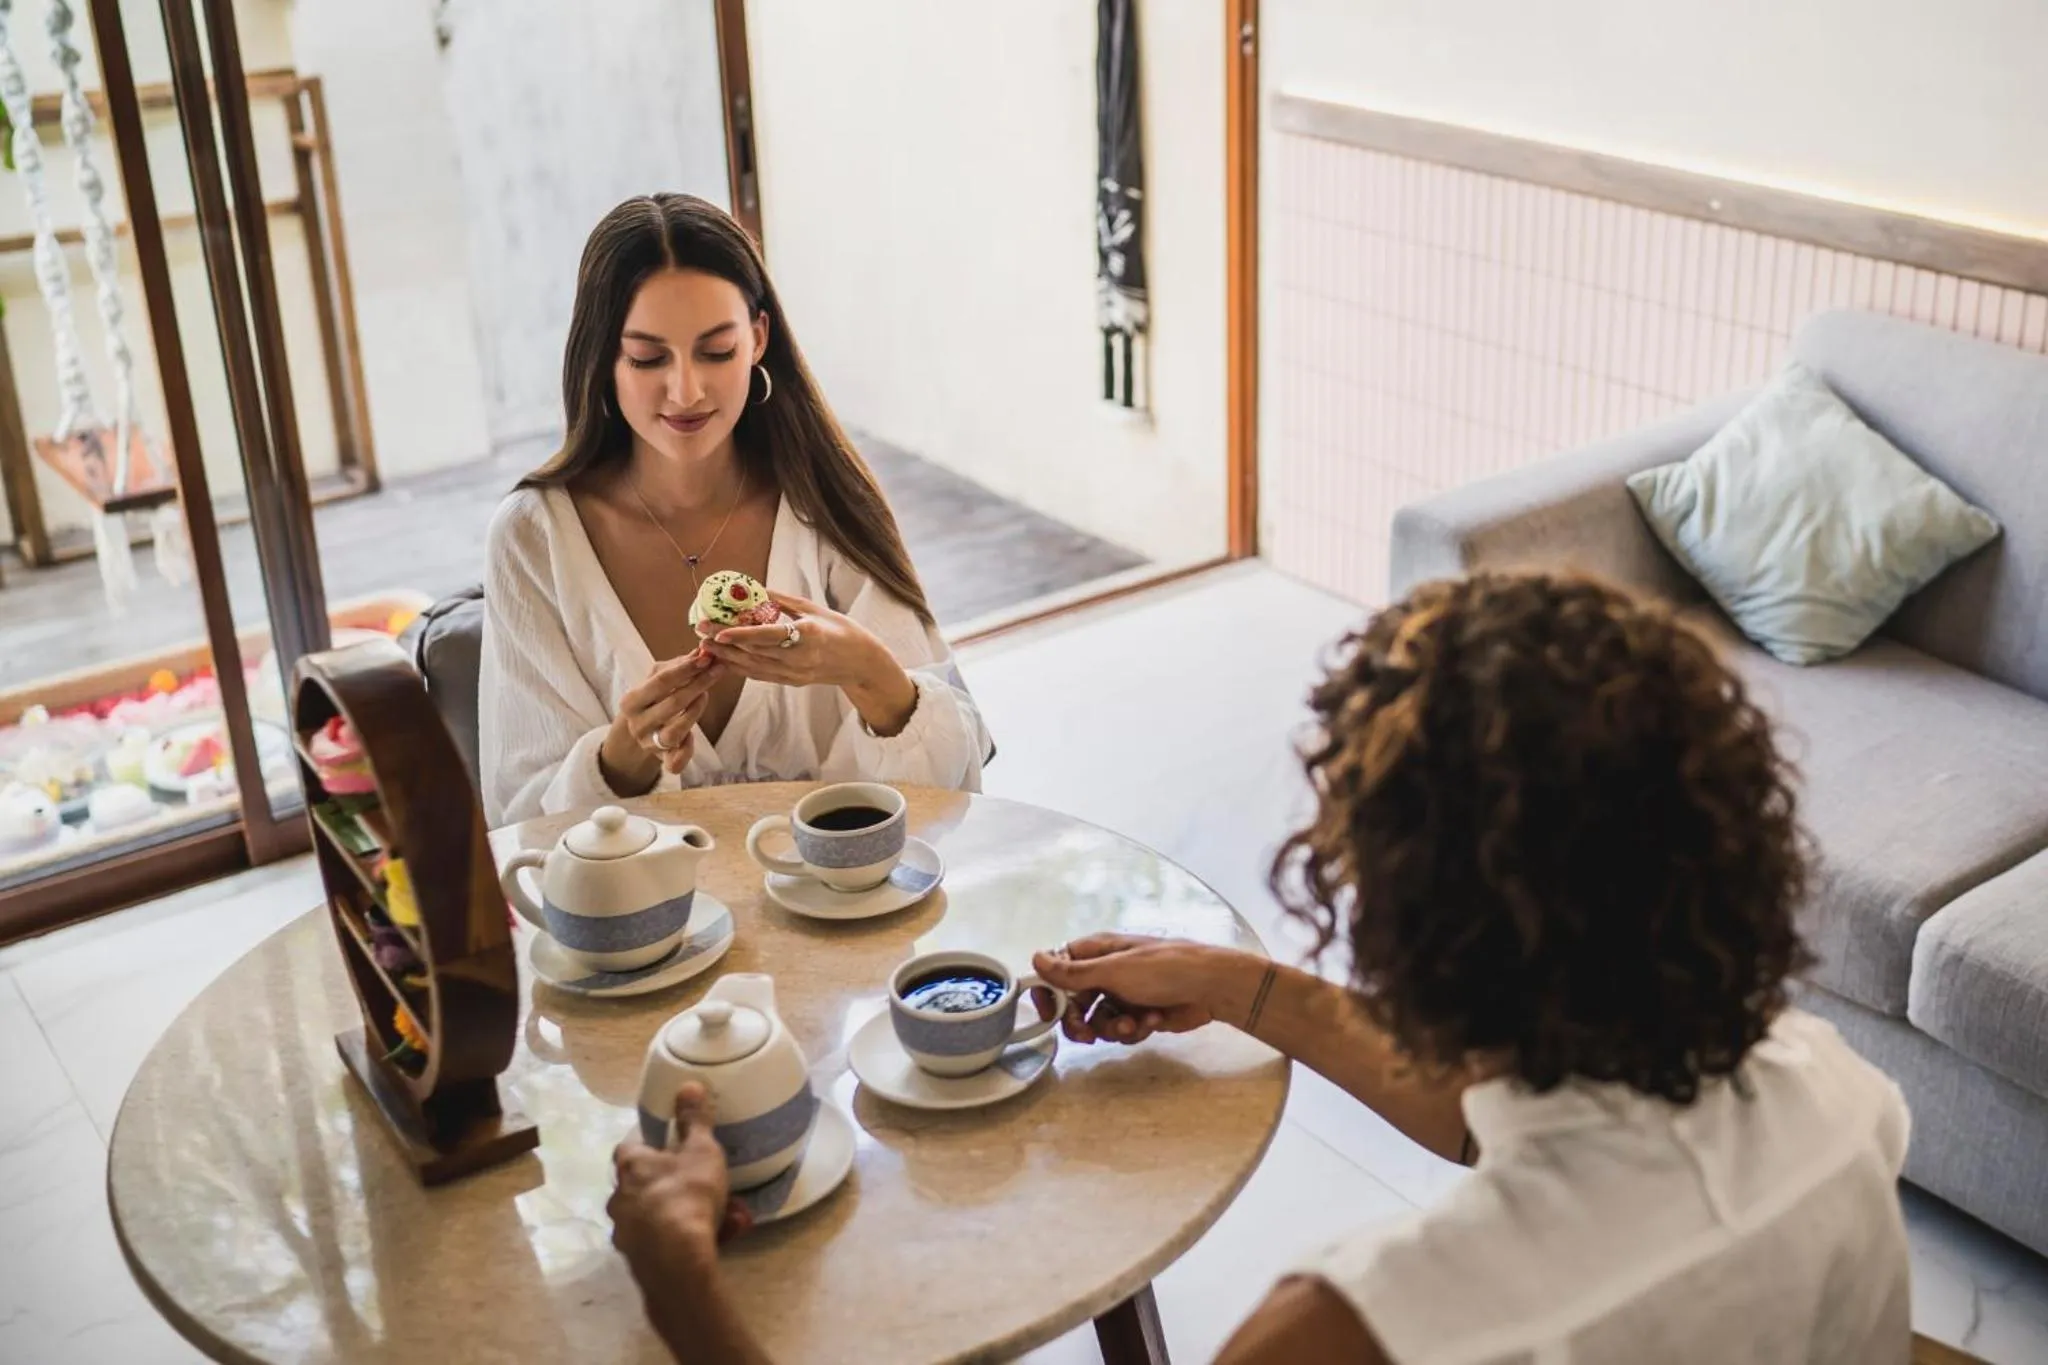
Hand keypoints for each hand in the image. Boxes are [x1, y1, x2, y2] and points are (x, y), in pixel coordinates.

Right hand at [602, 652, 725, 787]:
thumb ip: (679, 665)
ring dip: (694, 712)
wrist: (639, 729)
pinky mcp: (661, 760)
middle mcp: (637, 724)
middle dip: (698, 685)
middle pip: (672, 704)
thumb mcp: (658, 678)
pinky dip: (686, 752)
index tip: (706, 657)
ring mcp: (649, 744)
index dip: (686, 669)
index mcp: (631, 701)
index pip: (661, 682)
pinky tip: (693, 738)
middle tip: (717, 670)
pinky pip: (674, 762)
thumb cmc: (653, 697)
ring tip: (705, 695)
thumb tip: (702, 649)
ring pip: (674, 733)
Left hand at [609, 1084, 754, 1294]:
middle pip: (645, 1184)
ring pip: (659, 1216)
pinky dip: (688, 1239)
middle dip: (678, 1184)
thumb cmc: (687, 1194)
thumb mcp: (700, 1150)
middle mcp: (619, 1198)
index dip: (650, 1145)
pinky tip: (719, 1240)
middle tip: (710, 1185)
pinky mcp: (637, 1261)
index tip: (672, 1145)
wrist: (677, 1260)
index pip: (630, 1147)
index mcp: (630, 1166)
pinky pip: (665, 1242)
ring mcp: (625, 1233)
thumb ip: (694, 1119)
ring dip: (689, 1214)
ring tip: (731, 1218)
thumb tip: (688, 1084)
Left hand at [704, 591, 916, 734]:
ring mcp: (795, 674)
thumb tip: (756, 589)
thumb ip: (784, 601)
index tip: (718, 630)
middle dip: (724, 643)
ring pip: (753, 666)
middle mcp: (800, 658)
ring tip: (705, 643)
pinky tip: (724, 658)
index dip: (741, 634)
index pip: (769, 636)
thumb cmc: (841, 630)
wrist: (861, 663)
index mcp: (809, 635)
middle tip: (700, 630)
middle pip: (754, 652)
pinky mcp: (792, 682)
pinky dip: (740, 666)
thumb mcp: (815, 608)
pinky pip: (760, 674)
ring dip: (727, 656)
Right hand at [1029, 933, 1230, 1045]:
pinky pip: (1121, 1029)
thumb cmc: (1164, 969)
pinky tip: (1153, 1021)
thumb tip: (1035, 958)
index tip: (1047, 1013)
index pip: (1058, 968)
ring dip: (1112, 1027)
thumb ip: (1073, 972)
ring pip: (1098, 1020)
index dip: (1048, 991)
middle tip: (1086, 1034)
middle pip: (1074, 1002)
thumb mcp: (1114, 970)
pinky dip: (1134, 1029)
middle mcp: (1107, 972)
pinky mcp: (1140, 1014)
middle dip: (1079, 1021)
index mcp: (1098, 952)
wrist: (1212, 988)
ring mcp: (1124, 994)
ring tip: (1132, 1023)